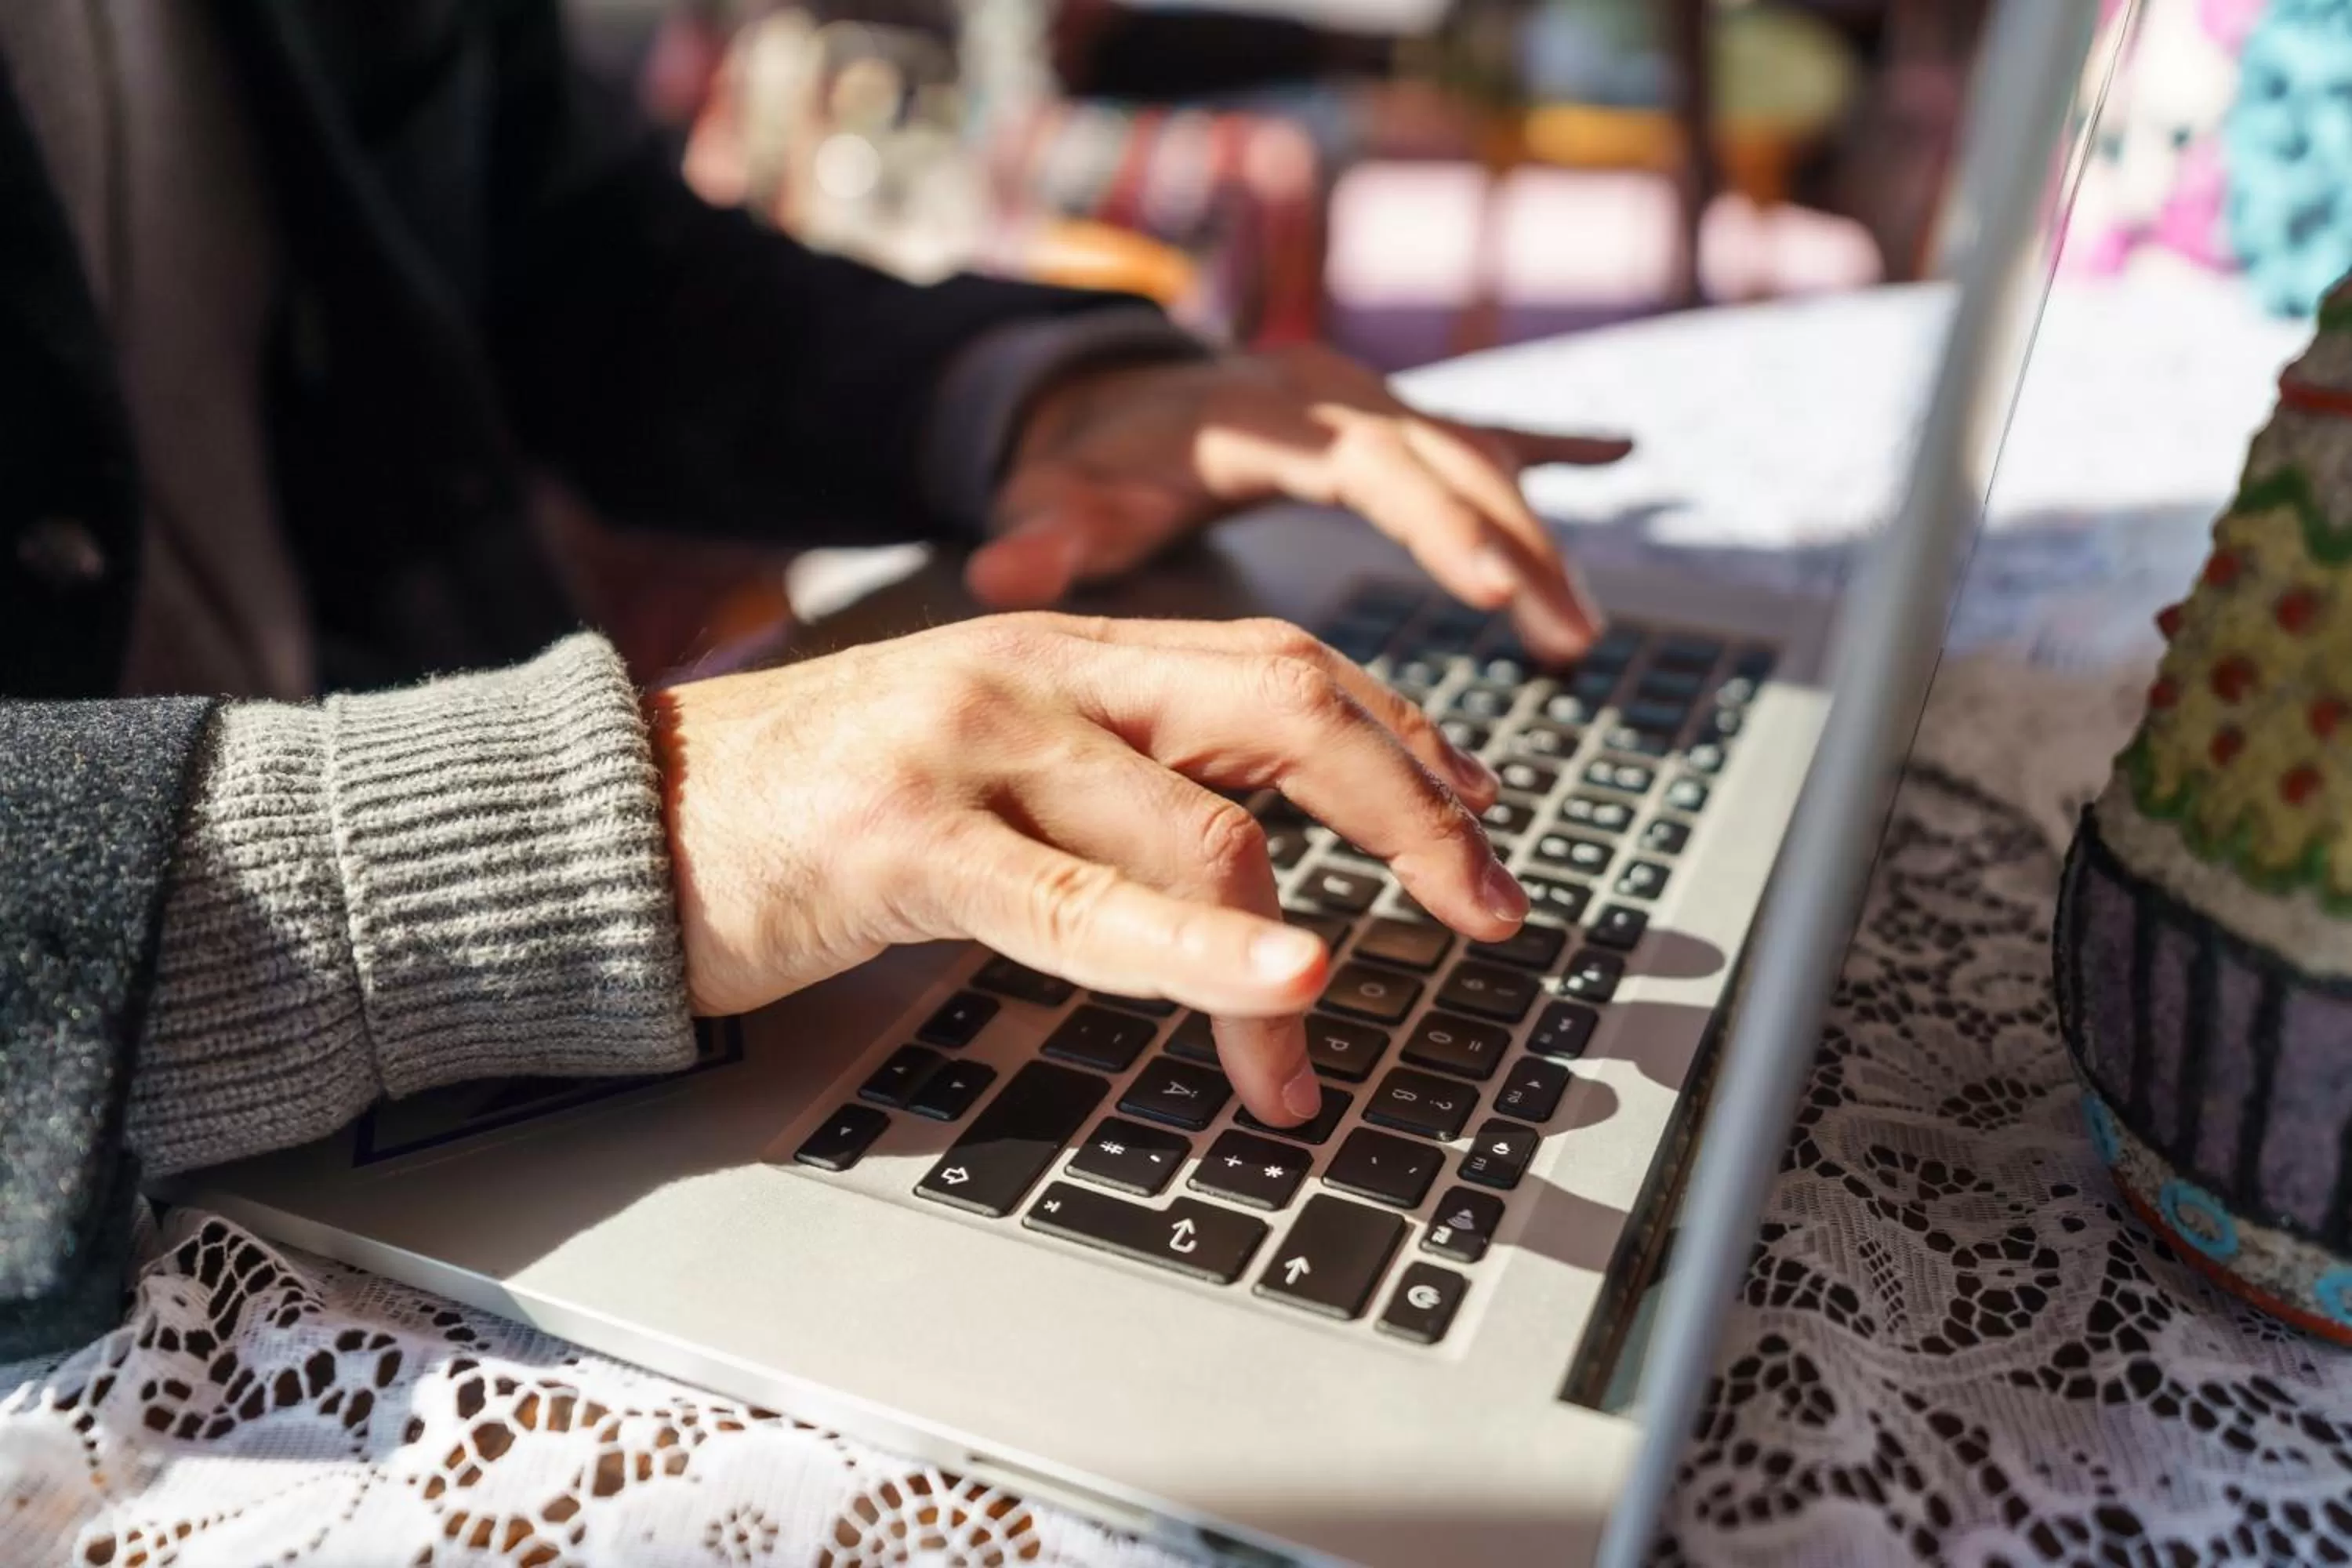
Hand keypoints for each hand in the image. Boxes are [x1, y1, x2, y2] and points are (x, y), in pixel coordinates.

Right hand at [646, 613, 1523, 1124]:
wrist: (616, 818)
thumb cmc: (805, 811)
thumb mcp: (979, 768)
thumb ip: (1103, 787)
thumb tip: (1243, 863)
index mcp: (1062, 647)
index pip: (1278, 663)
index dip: (1401, 739)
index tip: (1477, 818)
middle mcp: (1034, 669)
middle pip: (1284, 706)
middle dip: (1413, 812)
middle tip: (1493, 910)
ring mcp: (969, 740)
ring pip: (1199, 820)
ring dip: (1284, 963)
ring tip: (1305, 1071)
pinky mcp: (903, 838)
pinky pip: (1083, 900)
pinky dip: (1202, 950)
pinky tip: (1289, 988)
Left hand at [968, 344, 1632, 660]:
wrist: (1110, 394)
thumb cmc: (1095, 458)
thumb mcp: (1062, 492)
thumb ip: (1044, 531)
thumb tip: (998, 568)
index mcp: (1272, 415)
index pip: (1377, 467)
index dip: (1443, 526)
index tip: (1500, 589)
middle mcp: (1337, 393)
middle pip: (1451, 463)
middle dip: (1518, 547)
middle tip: (1567, 636)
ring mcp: (1372, 398)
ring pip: (1477, 456)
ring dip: (1536, 534)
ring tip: (1579, 629)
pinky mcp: (1389, 418)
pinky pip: (1479, 426)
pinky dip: (1549, 441)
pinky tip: (1621, 450)